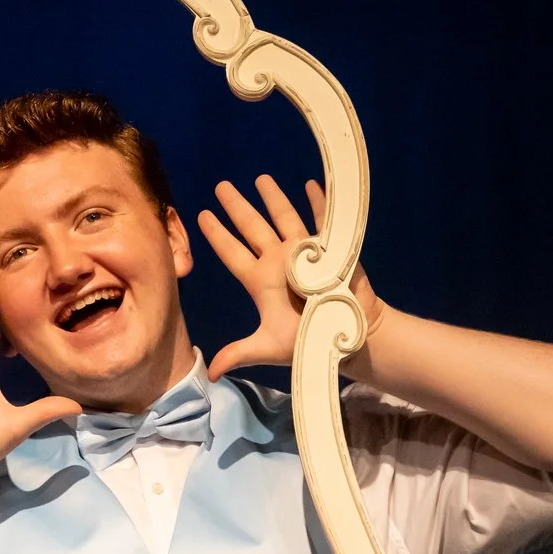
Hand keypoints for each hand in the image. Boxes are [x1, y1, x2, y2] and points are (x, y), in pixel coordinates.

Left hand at [197, 176, 386, 377]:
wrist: (350, 336)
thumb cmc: (310, 340)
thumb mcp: (269, 346)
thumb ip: (238, 353)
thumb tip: (209, 374)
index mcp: (261, 281)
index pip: (233, 253)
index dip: (218, 235)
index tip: (202, 216)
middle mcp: (279, 261)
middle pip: (253, 227)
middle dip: (238, 207)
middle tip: (221, 186)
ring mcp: (305, 252)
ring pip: (285, 217)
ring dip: (274, 198)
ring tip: (261, 179)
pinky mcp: (330, 248)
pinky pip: (323, 219)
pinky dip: (318, 202)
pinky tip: (309, 184)